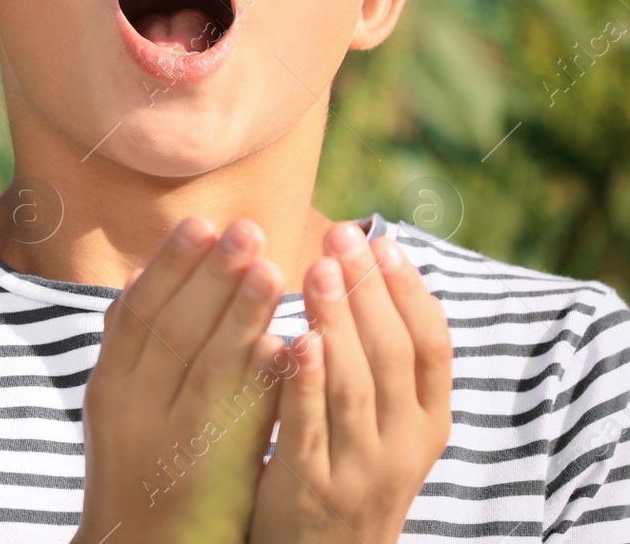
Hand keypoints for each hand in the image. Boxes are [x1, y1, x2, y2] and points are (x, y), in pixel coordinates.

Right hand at [72, 216, 288, 543]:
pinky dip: (259, 377)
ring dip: (240, 315)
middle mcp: (131, 410)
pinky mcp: (208, 474)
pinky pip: (236, 417)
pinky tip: (287, 343)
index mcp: (108, 387)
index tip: (201, 223)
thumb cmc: (137, 468)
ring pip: (205, 368)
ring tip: (273, 269)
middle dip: (210, 276)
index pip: (138, 312)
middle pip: (172, 330)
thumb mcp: (117, 405)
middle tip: (246, 230)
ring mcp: (168, 443)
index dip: (169, 265)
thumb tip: (134, 276)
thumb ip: (127, 347)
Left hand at [248, 223, 452, 543]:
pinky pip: (310, 428)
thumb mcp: (381, 422)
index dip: (410, 291)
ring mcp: (361, 470)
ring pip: (356, 386)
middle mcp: (404, 446)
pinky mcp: (310, 489)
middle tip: (340, 238)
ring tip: (318, 270)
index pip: (434, 347)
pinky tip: (292, 339)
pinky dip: (304, 382)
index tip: (384, 242)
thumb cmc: (344, 466)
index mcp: (428, 422)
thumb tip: (362, 268)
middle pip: (395, 356)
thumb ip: (377, 360)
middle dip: (368, 290)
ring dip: (338, 322)